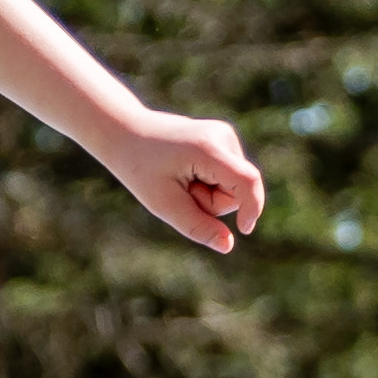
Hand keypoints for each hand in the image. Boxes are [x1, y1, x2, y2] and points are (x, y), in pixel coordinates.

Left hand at [96, 107, 264, 254]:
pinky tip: (184, 171)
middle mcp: (222, 137)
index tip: (244, 230)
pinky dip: (207, 183)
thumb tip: (229, 245)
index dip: (252, 207)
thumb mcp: (164, 204)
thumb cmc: (139, 168)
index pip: (247, 180)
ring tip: (178, 179)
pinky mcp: (221, 141)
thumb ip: (197, 225)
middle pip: (236, 191)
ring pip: (232, 187)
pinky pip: (225, 178)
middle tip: (178, 190)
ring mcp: (224, 136)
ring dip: (207, 193)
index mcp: (208, 148)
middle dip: (211, 202)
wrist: (125, 131)